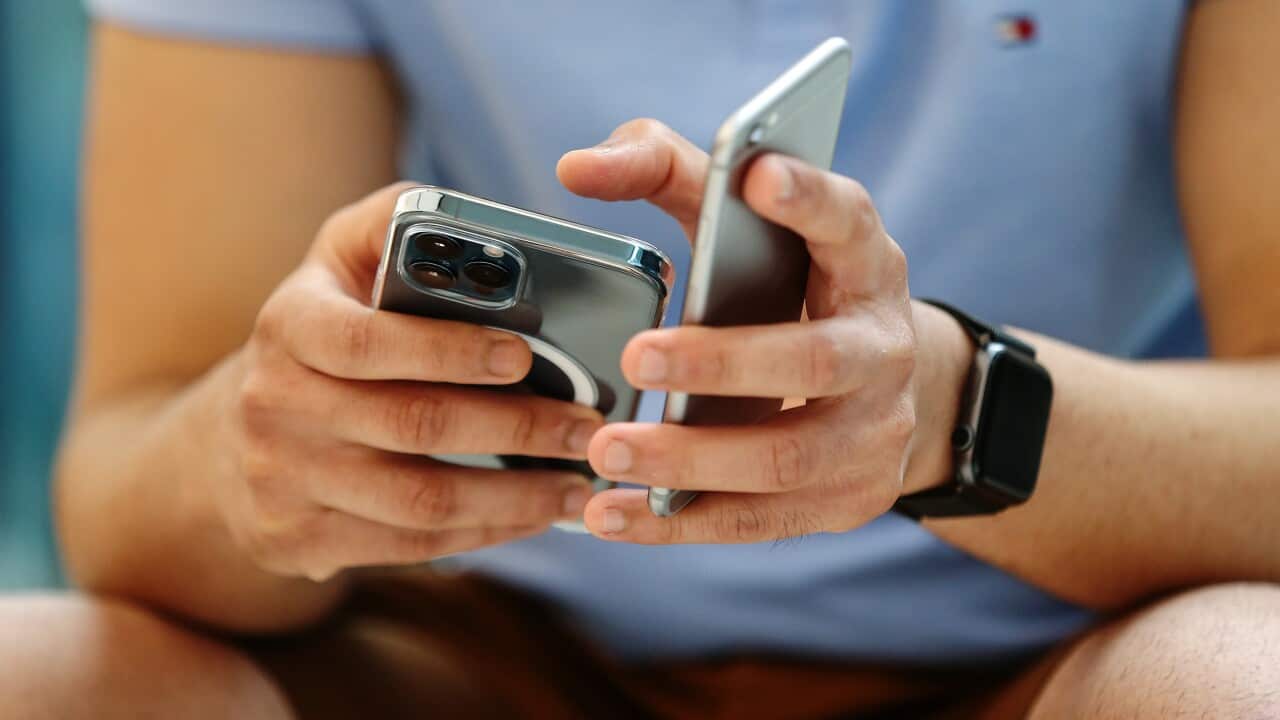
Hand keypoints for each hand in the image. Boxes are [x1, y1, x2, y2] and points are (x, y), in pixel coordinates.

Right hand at [218, 183, 601, 579]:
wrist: (232, 437)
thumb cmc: (319, 331)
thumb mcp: (337, 259)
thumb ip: (397, 222)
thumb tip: (481, 221)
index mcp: (290, 325)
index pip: (369, 341)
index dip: (450, 350)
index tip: (524, 354)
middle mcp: (275, 406)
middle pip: (412, 425)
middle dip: (516, 429)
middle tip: (587, 427)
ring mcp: (283, 482)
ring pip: (419, 501)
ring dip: (513, 497)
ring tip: (577, 486)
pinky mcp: (298, 542)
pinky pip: (409, 547)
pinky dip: (483, 534)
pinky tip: (532, 517)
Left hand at [557, 120, 969, 542]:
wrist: (879, 386)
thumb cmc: (787, 286)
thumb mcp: (748, 221)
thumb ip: (665, 171)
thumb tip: (577, 168)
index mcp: (863, 260)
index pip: (846, 220)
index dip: (807, 199)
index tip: (757, 176)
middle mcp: (882, 345)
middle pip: (812, 358)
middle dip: (722, 363)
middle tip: (637, 356)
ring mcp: (875, 432)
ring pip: (784, 457)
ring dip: (689, 460)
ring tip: (606, 449)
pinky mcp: (849, 498)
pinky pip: (758, 521)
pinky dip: (679, 522)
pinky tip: (612, 513)